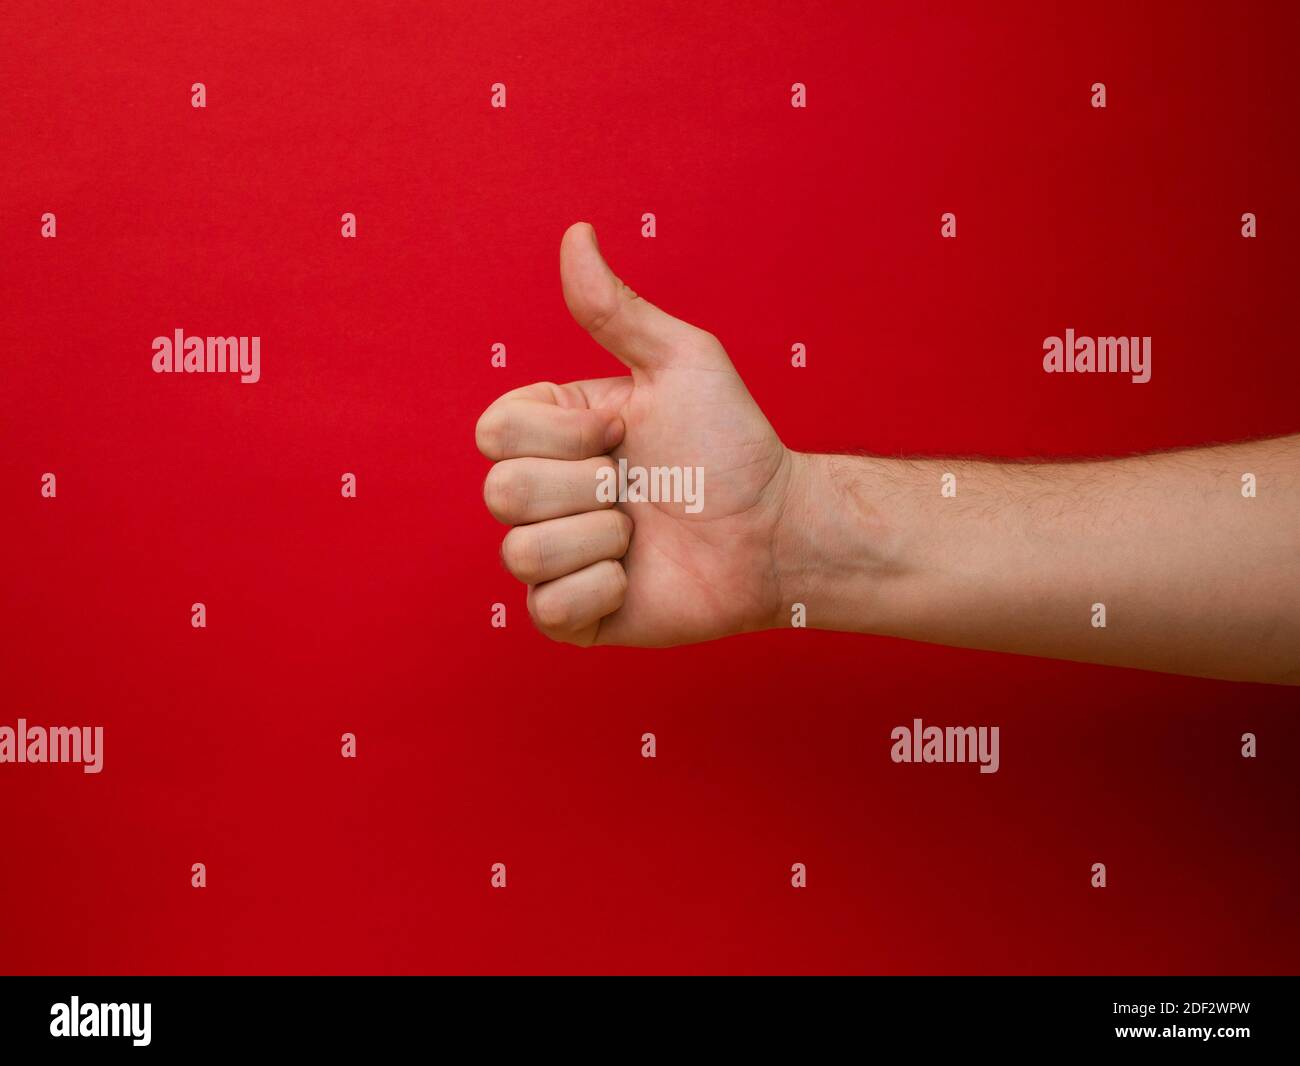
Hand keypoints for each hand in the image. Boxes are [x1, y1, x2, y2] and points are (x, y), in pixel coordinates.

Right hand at [475, 222, 800, 646]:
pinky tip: (636, 577)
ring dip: (602, 540)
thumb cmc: (732, 444)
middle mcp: (543, 495)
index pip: (492, 432)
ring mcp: (555, 558)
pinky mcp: (573, 616)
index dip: (562, 433)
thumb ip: (616, 309)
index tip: (623, 430)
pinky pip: (546, 611)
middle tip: (640, 488)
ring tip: (643, 535)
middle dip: (587, 487)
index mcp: (552, 436)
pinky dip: (600, 591)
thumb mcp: (679, 362)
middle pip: (501, 492)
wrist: (775, 531)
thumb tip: (576, 232)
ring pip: (521, 554)